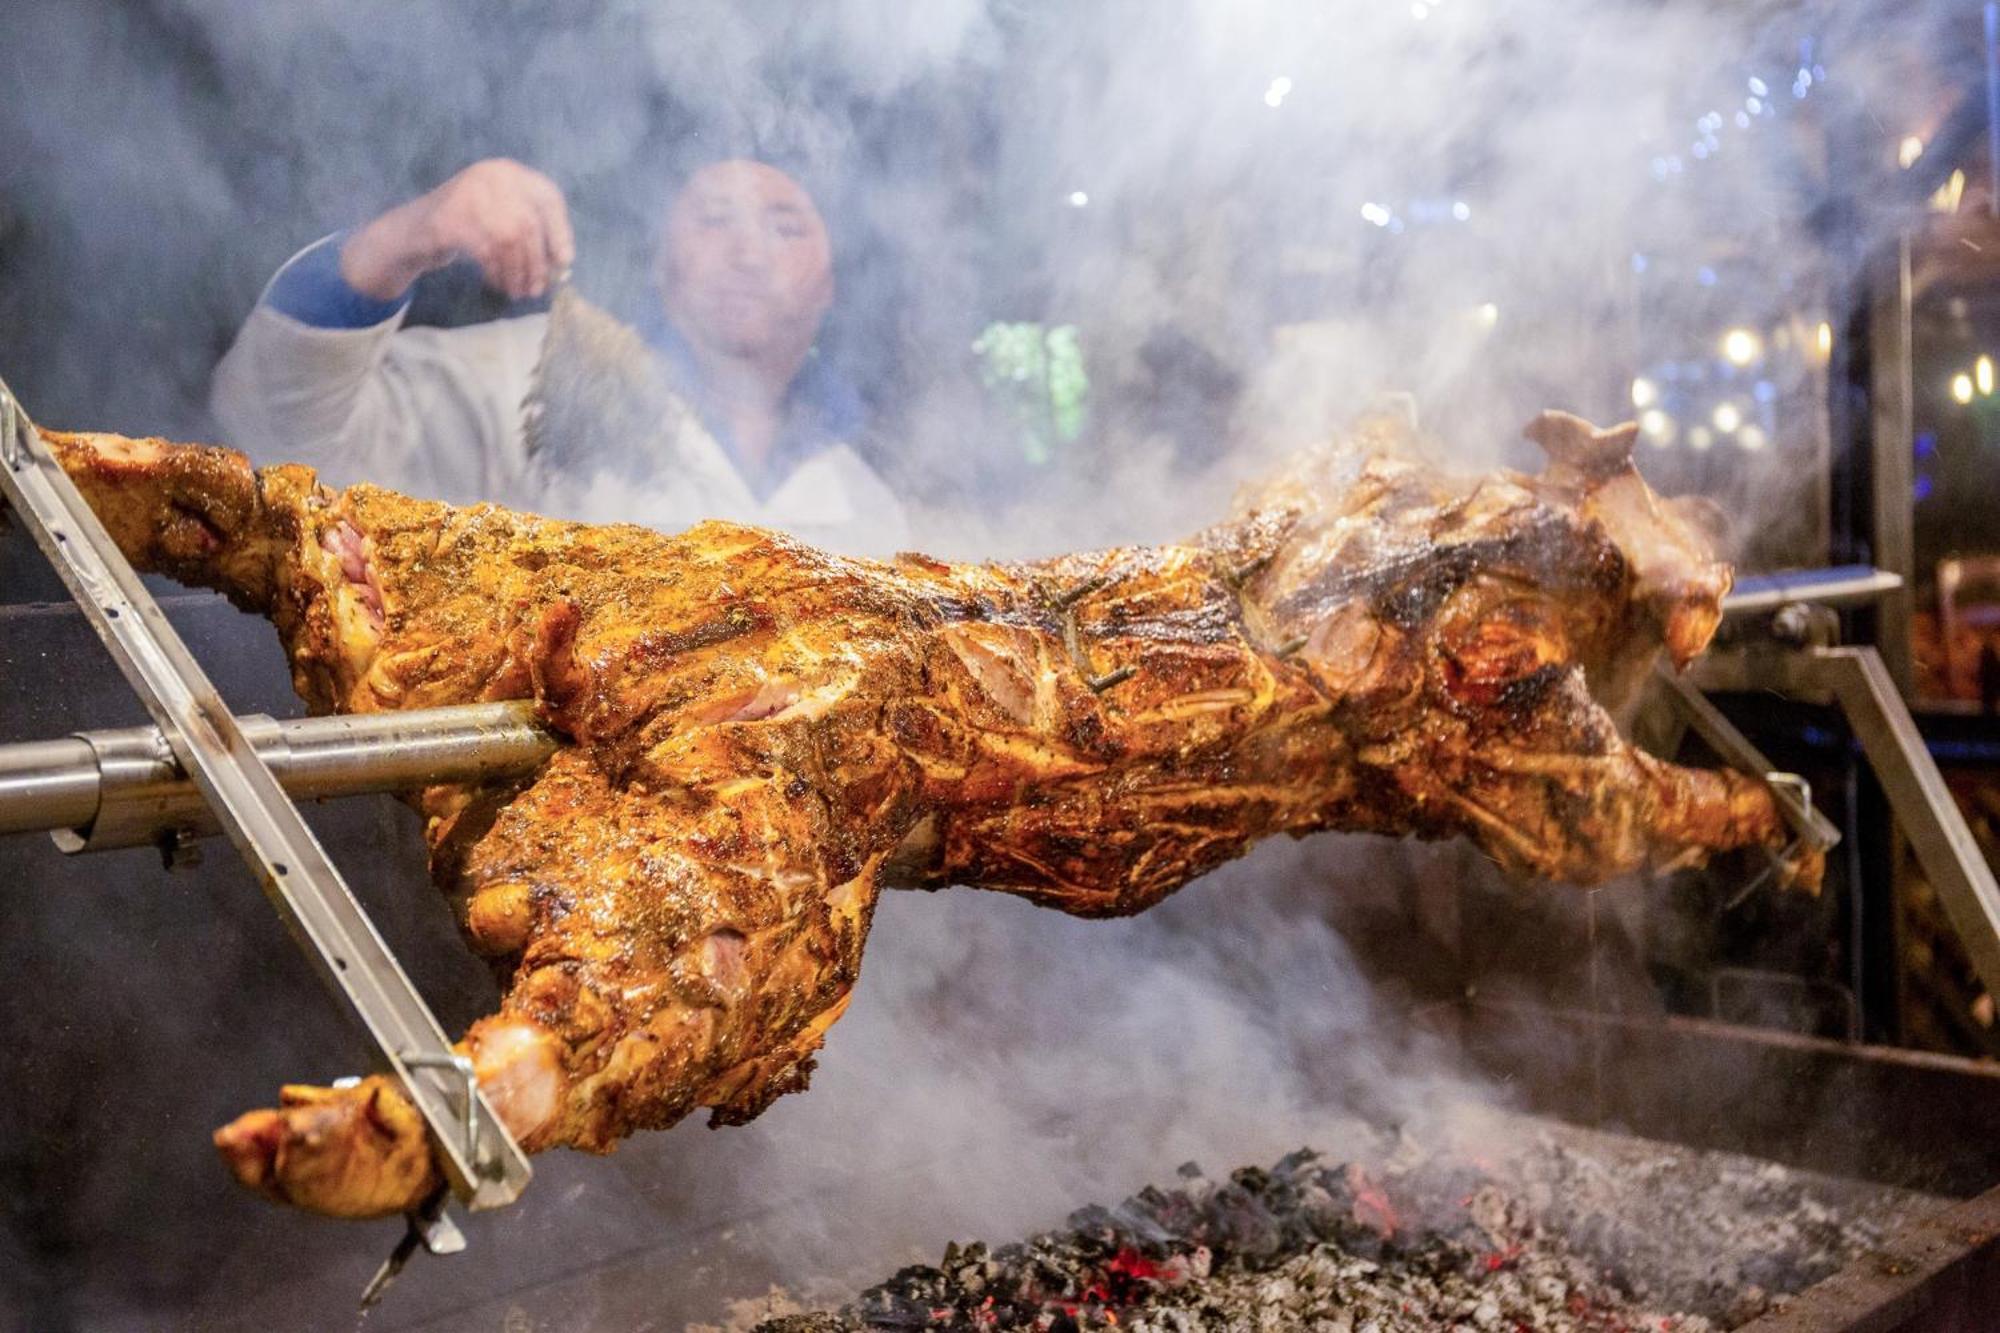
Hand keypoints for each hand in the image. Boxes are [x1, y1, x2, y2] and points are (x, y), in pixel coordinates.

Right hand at [339, 158, 575, 301]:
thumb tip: (563, 264)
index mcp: (507, 172)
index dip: (560, 230)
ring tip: (518, 291)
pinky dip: (496, 272)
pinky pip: (486, 251)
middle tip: (537, 289)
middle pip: (528, 224)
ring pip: (509, 240)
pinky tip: (496, 284)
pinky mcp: (448, 219)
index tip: (564, 261)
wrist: (412, 232)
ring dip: (517, 272)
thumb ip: (530, 232)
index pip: (547, 196)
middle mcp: (489, 176)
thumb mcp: (501, 219)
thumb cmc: (467, 229)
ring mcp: (467, 194)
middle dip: (536, 262)